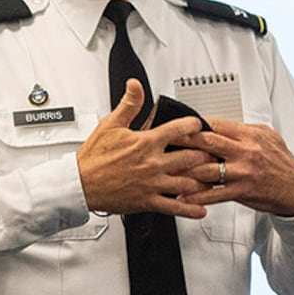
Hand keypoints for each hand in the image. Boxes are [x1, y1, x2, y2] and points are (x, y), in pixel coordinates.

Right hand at [76, 80, 213, 216]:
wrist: (80, 184)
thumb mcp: (110, 124)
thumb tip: (135, 85)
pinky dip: (191, 210)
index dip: (195, 126)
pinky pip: (175, 207)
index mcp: (146, 142)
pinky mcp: (148, 201)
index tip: (201, 126)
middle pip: (192, 157)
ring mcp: (153, 183)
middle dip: (206, 155)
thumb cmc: (93, 157)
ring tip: (211, 178)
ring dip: (203, 181)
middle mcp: (153, 163)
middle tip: (213, 154)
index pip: (180, 129)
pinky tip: (201, 209)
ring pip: (189, 183)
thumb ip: (129, 104)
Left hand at [169, 118, 293, 215]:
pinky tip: (182, 197)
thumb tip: (219, 123)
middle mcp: (245, 151)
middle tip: (163, 142)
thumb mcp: (267, 136)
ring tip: (165, 171)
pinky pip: (214, 194)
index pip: (215, 124)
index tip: (177, 125)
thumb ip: (243, 130)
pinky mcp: (242, 191)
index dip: (193, 124)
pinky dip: (196, 197)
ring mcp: (243, 172)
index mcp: (249, 135)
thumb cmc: (280, 162)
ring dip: (184, 170)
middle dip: (182, 141)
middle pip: (207, 142)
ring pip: (207, 168)